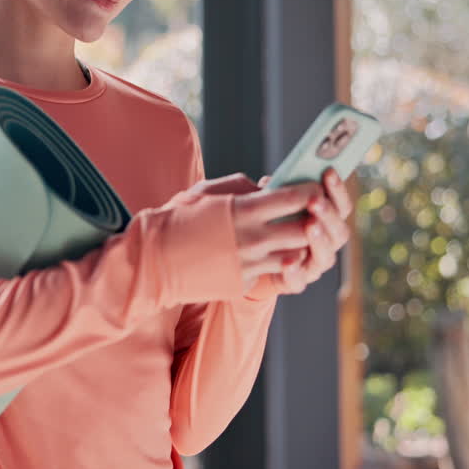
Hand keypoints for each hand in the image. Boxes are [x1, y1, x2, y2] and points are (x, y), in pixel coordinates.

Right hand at [181, 173, 328, 294]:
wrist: (153, 261)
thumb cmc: (177, 220)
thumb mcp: (207, 192)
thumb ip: (242, 187)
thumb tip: (267, 187)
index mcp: (244, 210)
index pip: (294, 198)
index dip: (310, 193)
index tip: (315, 188)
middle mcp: (253, 238)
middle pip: (303, 230)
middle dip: (313, 221)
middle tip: (314, 215)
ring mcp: (249, 264)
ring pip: (294, 256)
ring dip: (300, 246)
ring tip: (297, 236)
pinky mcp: (242, 282)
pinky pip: (270, 272)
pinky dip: (275, 262)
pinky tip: (272, 254)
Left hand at [271, 167, 352, 294]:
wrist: (258, 258)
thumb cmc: (273, 223)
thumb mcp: (275, 205)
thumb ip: (278, 194)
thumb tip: (271, 181)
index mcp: (327, 222)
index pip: (341, 206)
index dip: (338, 190)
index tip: (328, 172)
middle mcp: (327, 244)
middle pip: (339, 232)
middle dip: (328, 215)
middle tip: (315, 200)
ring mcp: (314, 265)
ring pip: (325, 256)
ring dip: (319, 240)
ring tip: (310, 225)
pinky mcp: (296, 282)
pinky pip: (299, 280)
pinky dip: (295, 271)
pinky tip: (288, 260)